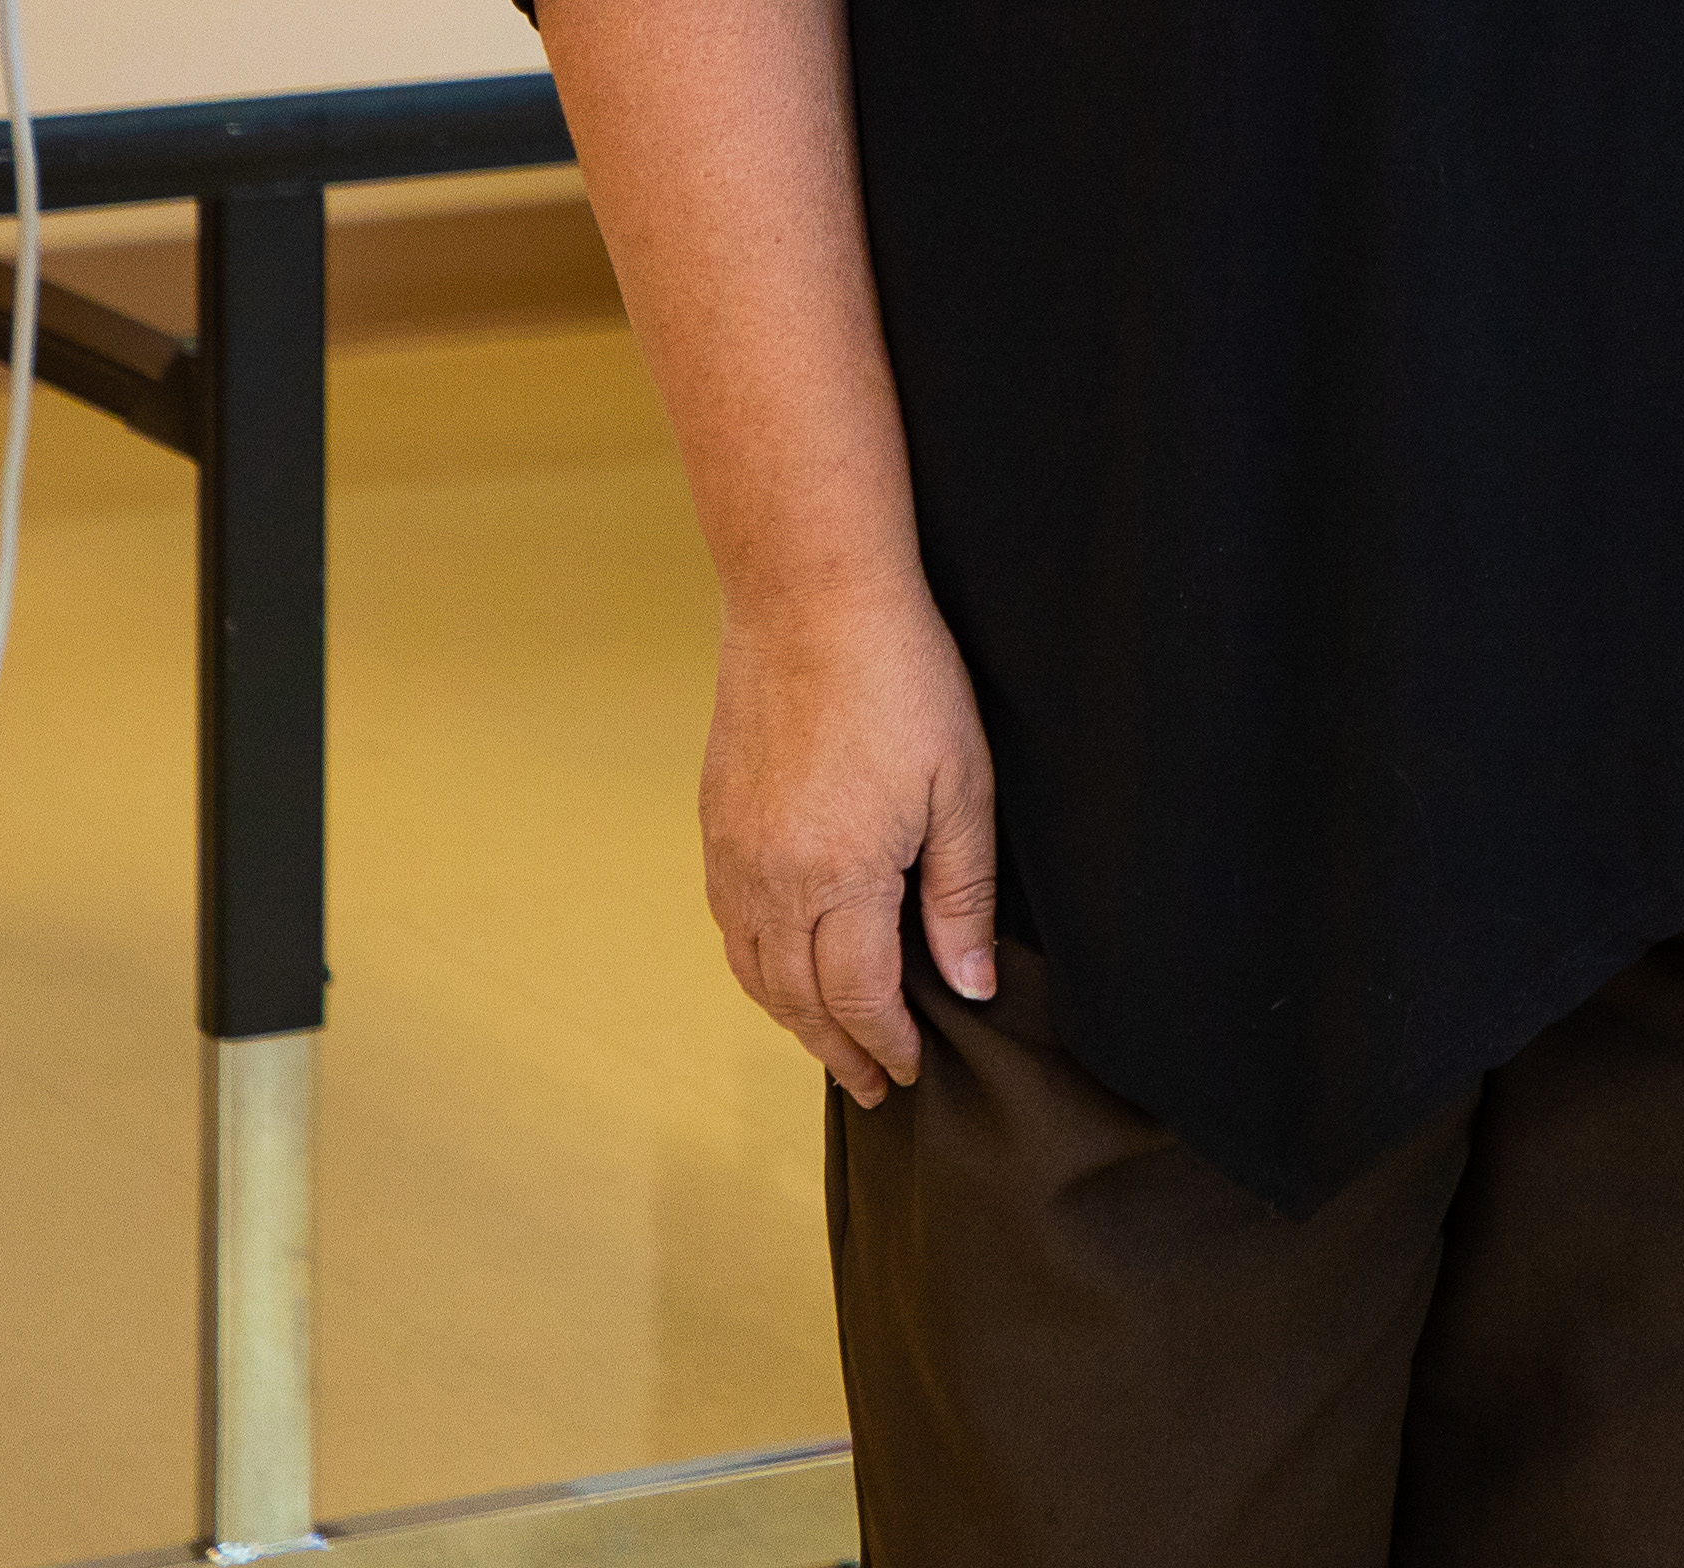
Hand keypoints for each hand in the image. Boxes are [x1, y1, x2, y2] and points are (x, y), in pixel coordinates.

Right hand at [702, 573, 995, 1099]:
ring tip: (832, 1045)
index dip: (888, 1043)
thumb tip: (967, 986)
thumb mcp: (961, 787)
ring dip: (793, 1019)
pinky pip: (729, 926)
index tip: (912, 1069)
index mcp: (839, 877)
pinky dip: (757, 968)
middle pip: (799, 1000)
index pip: (861, 997)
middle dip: (840, 1050)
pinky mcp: (716, 823)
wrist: (809, 598)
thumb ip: (962, 896)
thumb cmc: (901, 679)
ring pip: (754, 971)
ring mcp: (733, 853)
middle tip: (873, 1085)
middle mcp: (772, 880)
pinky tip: (783, 972)